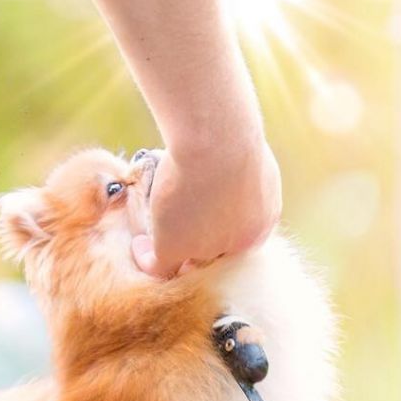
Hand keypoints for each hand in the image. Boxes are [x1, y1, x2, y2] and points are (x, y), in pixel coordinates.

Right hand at [131, 139, 281, 277]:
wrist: (218, 140)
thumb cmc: (231, 133)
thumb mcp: (245, 153)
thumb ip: (239, 170)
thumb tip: (220, 164)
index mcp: (261, 221)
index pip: (238, 241)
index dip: (219, 236)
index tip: (201, 221)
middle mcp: (238, 243)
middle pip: (216, 257)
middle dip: (199, 250)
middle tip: (177, 234)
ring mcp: (208, 249)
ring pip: (189, 263)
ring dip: (173, 256)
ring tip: (155, 240)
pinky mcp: (177, 248)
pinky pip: (160, 266)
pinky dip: (147, 259)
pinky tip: (139, 246)